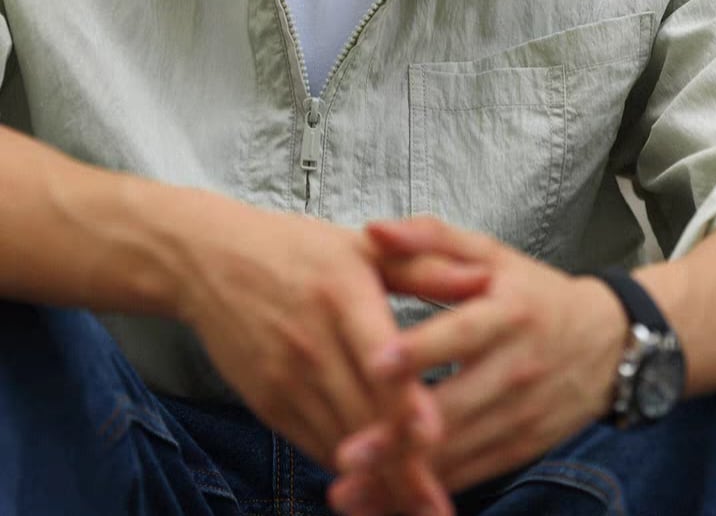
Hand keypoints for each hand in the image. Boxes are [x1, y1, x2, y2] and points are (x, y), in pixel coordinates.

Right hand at [170, 194, 488, 513]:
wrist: (210, 261)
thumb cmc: (297, 249)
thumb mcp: (363, 246)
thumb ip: (425, 266)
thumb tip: (484, 280)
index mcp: (343, 296)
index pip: (379, 357)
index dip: (405, 401)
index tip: (437, 437)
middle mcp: (313, 342)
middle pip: (363, 415)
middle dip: (404, 466)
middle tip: (439, 506)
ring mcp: (286, 377)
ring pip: (339, 441)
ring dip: (379, 481)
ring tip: (418, 509)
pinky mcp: (267, 401)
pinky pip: (313, 445)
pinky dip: (346, 471)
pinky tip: (376, 489)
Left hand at [331, 217, 628, 508]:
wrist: (608, 342)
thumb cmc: (534, 293)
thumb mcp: (490, 254)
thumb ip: (430, 238)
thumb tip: (375, 229)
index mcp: (508, 313)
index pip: (462, 333)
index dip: (420, 349)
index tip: (376, 362)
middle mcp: (517, 368)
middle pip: (456, 407)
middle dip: (400, 434)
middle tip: (348, 451)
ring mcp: (521, 414)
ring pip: (460, 452)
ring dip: (405, 474)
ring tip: (350, 487)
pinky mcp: (521, 447)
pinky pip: (472, 475)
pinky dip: (428, 490)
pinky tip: (384, 501)